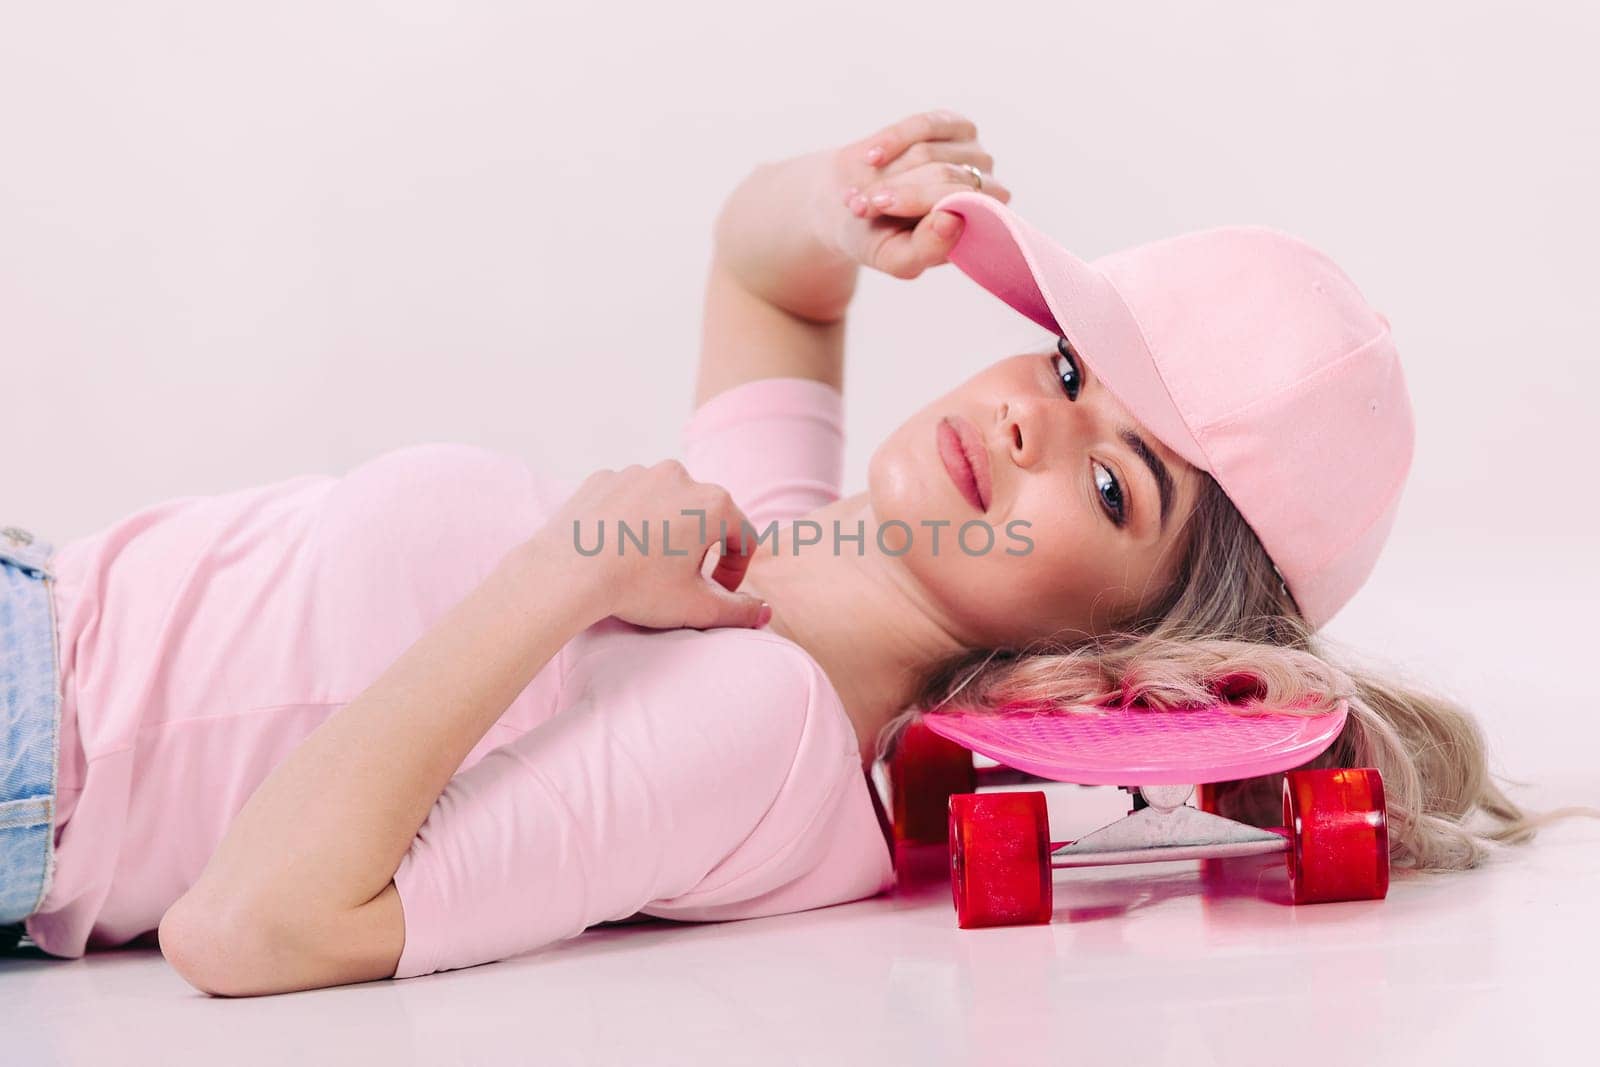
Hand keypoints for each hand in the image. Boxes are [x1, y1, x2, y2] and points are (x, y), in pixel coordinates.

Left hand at [531, 460, 768, 630]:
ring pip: (666, 503)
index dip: (736, 569)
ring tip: (644, 563)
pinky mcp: (605, 478)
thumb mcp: (695, 607)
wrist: (566, 572)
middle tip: (680, 579)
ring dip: (665, 529)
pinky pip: (629, 498)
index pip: (743, 535)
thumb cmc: (636, 588)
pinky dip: (631, 519)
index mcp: (712, 503)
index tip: (718, 590)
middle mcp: (680, 477)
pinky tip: (617, 548)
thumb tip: (764, 611)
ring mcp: (639, 472)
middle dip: (700, 547)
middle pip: (705, 514)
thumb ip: (738, 611)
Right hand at [817, 108, 1011, 279]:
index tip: (873, 209)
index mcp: (982, 226)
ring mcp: (972, 152)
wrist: (849, 204)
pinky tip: (871, 158)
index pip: (962, 204)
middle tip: (860, 205)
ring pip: (927, 152)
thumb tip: (952, 221)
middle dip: (895, 190)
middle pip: (942, 176)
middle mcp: (987, 187)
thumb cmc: (877, 237)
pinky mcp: (953, 124)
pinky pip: (923, 125)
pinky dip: (891, 141)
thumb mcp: (894, 257)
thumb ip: (926, 250)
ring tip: (861, 189)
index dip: (913, 203)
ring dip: (887, 171)